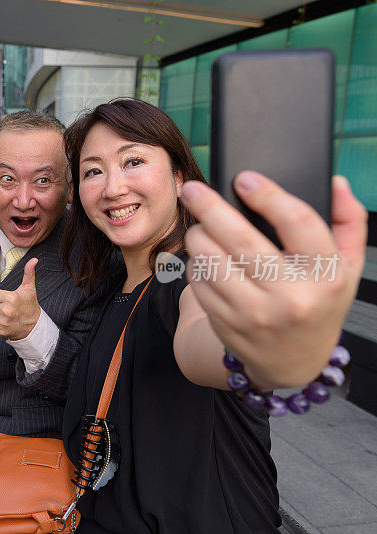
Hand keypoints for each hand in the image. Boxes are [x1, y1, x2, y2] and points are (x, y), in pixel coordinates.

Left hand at [0, 258, 40, 340]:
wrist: (34, 326)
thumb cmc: (29, 304)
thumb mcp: (29, 288)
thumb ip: (28, 273)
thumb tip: (34, 259)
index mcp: (11, 298)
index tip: (6, 299)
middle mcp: (6, 311)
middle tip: (6, 306)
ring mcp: (3, 322)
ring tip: (3, 314)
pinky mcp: (0, 331)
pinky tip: (1, 321)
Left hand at [180, 172, 366, 388]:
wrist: (292, 361)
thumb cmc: (319, 302)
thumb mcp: (347, 267)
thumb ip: (348, 222)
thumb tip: (335, 182)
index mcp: (326, 276)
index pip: (298, 223)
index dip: (268, 195)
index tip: (244, 179)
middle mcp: (290, 296)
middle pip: (240, 239)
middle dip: (210, 207)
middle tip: (193, 189)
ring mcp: (254, 313)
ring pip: (210, 259)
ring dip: (198, 234)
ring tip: (200, 224)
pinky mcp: (226, 323)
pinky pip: (199, 281)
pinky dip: (196, 263)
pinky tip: (204, 257)